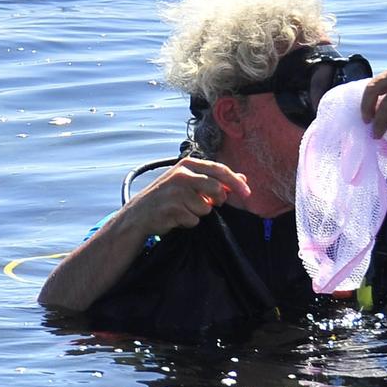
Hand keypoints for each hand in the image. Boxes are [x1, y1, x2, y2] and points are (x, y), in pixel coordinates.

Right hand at [128, 157, 251, 230]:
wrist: (139, 213)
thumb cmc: (167, 196)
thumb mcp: (188, 181)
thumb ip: (214, 179)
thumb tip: (243, 179)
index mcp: (187, 164)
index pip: (219, 170)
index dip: (236, 182)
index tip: (248, 194)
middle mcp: (181, 175)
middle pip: (216, 188)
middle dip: (218, 200)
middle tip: (210, 203)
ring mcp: (175, 192)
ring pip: (206, 207)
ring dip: (198, 213)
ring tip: (183, 209)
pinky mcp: (171, 209)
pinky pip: (194, 220)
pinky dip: (188, 222)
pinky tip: (176, 217)